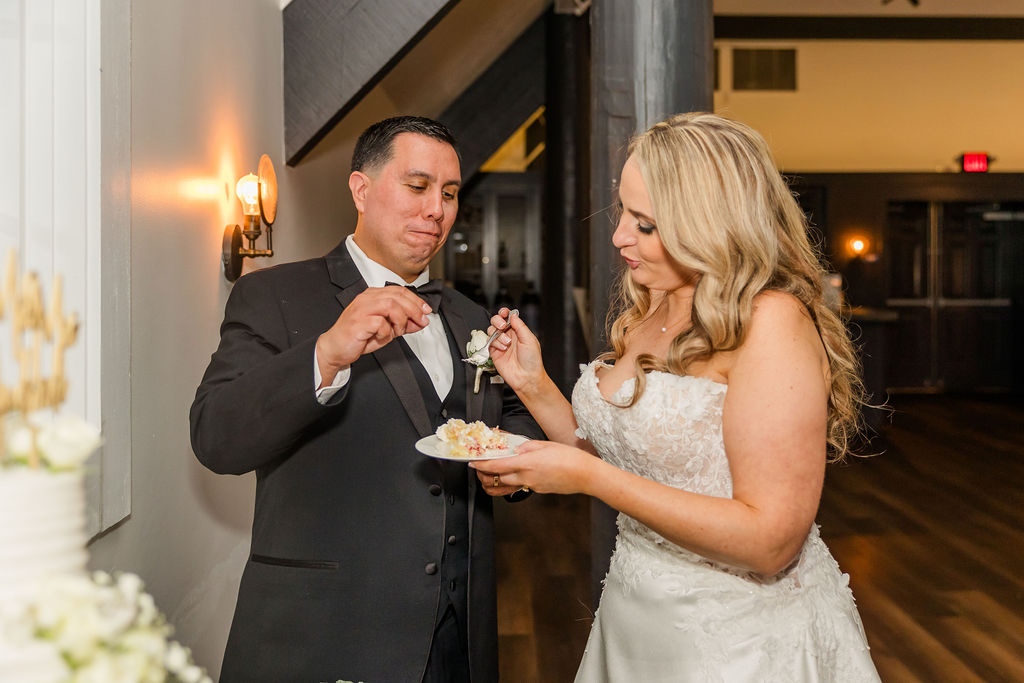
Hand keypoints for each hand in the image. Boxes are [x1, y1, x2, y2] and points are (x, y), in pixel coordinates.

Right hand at [315, 286, 430, 383]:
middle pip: (398, 296)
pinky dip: (387, 332)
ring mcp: (362, 309)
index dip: (416, 300)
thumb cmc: (358, 337)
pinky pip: (381, 323)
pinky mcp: (358, 321)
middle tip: (421, 321)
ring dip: (400, 320)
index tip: (426, 311)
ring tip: (398, 331)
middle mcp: (367, 298)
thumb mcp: (386, 329)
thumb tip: (420, 321)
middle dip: (414, 309)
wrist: (335, 349)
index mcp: (372, 296)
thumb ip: (402, 323)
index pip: (399, 291)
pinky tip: (382, 337)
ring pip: (391, 305)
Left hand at [470, 440, 596, 495]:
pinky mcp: (538, 491)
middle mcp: (527, 477)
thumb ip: (527, 447)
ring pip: (507, 487)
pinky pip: (521, 487)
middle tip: (479, 469)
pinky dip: (513, 482)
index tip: (473, 463)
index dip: (482, 465)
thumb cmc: (569, 457)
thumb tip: (516, 449)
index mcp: (527, 463)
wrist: (585, 475)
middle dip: (485, 475)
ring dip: (495, 483)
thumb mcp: (545, 445)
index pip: (497, 465)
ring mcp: (532, 486)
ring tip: (490, 477)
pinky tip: (515, 476)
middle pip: (498, 479)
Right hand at [486, 307, 545, 393]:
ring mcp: (501, 344)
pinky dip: (495, 343)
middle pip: (497, 322)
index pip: (508, 318)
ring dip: (498, 335)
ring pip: (491, 331)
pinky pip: (489, 342)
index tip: (503, 312)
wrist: (526, 377)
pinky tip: (502, 348)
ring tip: (507, 343)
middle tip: (503, 326)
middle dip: (498, 321)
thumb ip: (520, 326)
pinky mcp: (494, 352)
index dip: (504, 313)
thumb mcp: (530, 339)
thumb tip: (513, 315)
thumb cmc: (532, 361)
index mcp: (518, 331)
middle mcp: (509, 336)